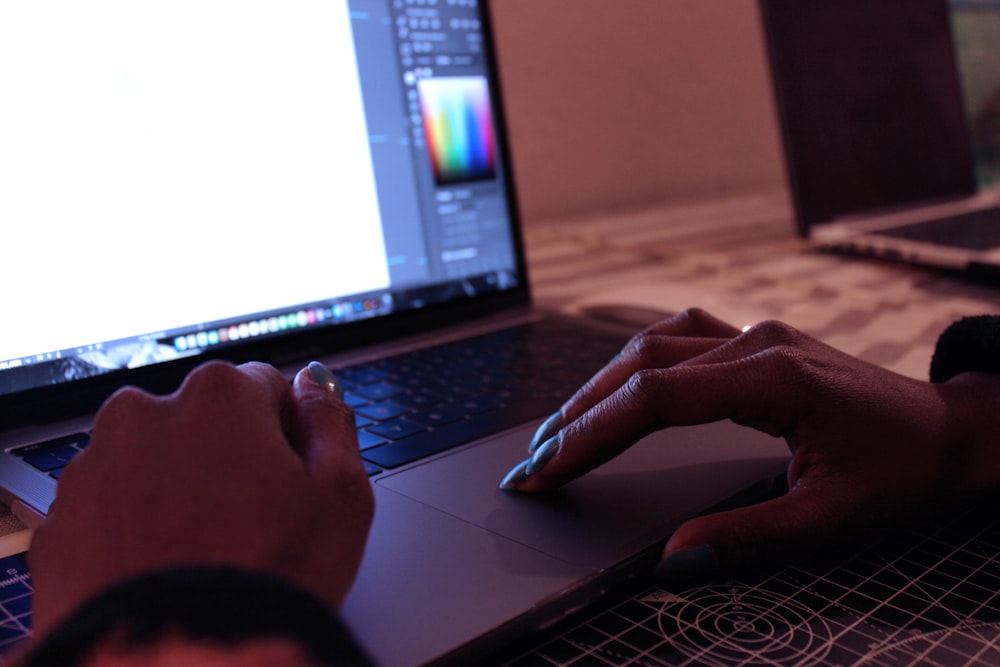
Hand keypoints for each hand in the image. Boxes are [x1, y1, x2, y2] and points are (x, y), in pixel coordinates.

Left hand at [29, 360, 373, 635]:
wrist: (184, 665)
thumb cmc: (270, 578)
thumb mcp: (342, 494)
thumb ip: (332, 421)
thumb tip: (317, 385)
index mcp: (220, 395)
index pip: (266, 389)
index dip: (288, 439)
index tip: (292, 484)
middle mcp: (147, 413)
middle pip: (203, 421)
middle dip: (227, 457)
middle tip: (254, 523)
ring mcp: (95, 468)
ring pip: (152, 463)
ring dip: (177, 491)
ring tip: (208, 552)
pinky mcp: (60, 523)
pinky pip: (109, 512)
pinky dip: (134, 530)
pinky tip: (167, 570)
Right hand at [501, 309, 999, 579]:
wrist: (949, 430)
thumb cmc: (900, 470)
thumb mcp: (830, 518)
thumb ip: (747, 537)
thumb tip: (673, 559)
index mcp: (772, 378)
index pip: (654, 399)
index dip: (591, 435)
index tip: (547, 471)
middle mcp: (755, 342)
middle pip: (639, 366)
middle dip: (578, 416)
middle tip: (533, 463)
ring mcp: (754, 333)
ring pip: (651, 345)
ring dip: (599, 386)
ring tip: (558, 430)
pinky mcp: (755, 339)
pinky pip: (676, 337)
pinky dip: (633, 363)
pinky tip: (614, 386)